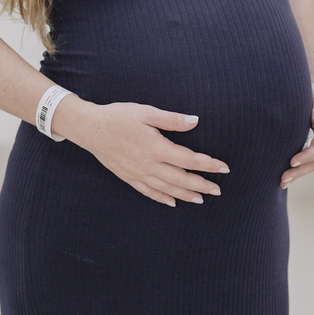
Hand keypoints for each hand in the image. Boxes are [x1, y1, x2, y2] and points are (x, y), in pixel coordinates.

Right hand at [54, 97, 228, 206]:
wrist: (90, 128)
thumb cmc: (118, 116)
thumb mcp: (146, 112)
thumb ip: (172, 119)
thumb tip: (195, 121)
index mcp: (157, 148)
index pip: (189, 159)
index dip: (208, 165)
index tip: (223, 168)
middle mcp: (149, 165)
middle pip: (181, 179)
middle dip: (202, 185)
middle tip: (218, 190)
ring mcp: (138, 174)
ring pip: (167, 189)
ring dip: (186, 194)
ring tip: (201, 199)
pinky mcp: (129, 177)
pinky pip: (149, 192)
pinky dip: (162, 198)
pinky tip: (172, 202)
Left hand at [281, 87, 313, 188]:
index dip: (306, 157)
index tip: (292, 162)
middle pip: (313, 162)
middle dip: (298, 172)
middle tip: (283, 179)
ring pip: (308, 165)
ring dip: (296, 175)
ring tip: (281, 183)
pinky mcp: (308, 148)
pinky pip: (302, 162)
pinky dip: (294, 170)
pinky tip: (283, 177)